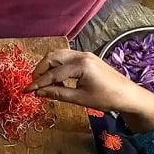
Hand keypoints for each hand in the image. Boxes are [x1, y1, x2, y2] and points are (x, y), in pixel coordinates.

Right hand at [24, 49, 153, 132]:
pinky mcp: (87, 58)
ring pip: (58, 55)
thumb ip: (57, 93)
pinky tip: (57, 80)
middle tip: (34, 85)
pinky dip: (57, 66)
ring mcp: (85, 55)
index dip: (38, 83)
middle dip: (40, 70)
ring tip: (44, 83)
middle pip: (52, 57)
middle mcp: (82, 55)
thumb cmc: (106, 98)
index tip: (26, 91)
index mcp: (81, 65)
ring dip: (48, 67)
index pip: (53, 73)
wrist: (128, 95)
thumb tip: (38, 93)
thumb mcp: (79, 99)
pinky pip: (66, 58)